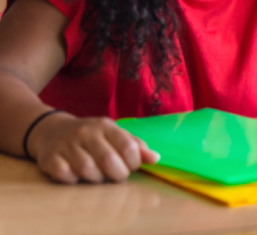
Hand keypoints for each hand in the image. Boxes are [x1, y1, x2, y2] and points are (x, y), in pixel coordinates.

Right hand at [27, 113, 159, 183]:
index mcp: (106, 126)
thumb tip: (156, 158)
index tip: (131, 166)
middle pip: (109, 159)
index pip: (127, 146)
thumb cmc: (92, 136)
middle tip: (117, 175)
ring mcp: (67, 144)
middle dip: (118, 174)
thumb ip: (135, 146)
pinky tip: (76, 176)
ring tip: (98, 175)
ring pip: (87, 169)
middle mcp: (86, 132)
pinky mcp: (50, 157)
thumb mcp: (114, 134)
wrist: (52, 130)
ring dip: (96, 178)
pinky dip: (73, 180)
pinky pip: (65, 174)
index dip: (134, 162)